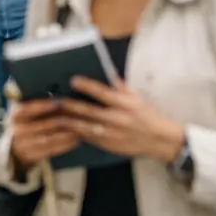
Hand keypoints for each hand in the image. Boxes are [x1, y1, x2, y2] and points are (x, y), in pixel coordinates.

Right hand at [9, 98, 79, 170]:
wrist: (14, 151)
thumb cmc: (24, 127)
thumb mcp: (24, 115)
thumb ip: (33, 105)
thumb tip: (55, 94)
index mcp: (14, 115)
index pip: (27, 109)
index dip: (43, 106)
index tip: (58, 102)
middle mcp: (16, 130)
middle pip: (42, 124)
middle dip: (61, 120)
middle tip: (77, 117)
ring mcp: (22, 144)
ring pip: (48, 138)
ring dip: (65, 134)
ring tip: (79, 130)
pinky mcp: (30, 156)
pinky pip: (50, 150)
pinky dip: (64, 145)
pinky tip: (75, 141)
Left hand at [58, 76, 184, 161]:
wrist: (160, 141)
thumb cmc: (147, 116)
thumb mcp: (137, 98)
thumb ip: (120, 86)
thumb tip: (107, 70)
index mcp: (126, 105)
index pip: (103, 93)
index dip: (87, 86)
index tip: (73, 79)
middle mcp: (119, 120)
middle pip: (90, 111)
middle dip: (71, 105)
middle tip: (56, 99)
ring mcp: (113, 134)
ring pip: (86, 127)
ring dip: (69, 121)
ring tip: (55, 114)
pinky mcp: (109, 145)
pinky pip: (89, 138)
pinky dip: (76, 132)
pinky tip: (65, 127)